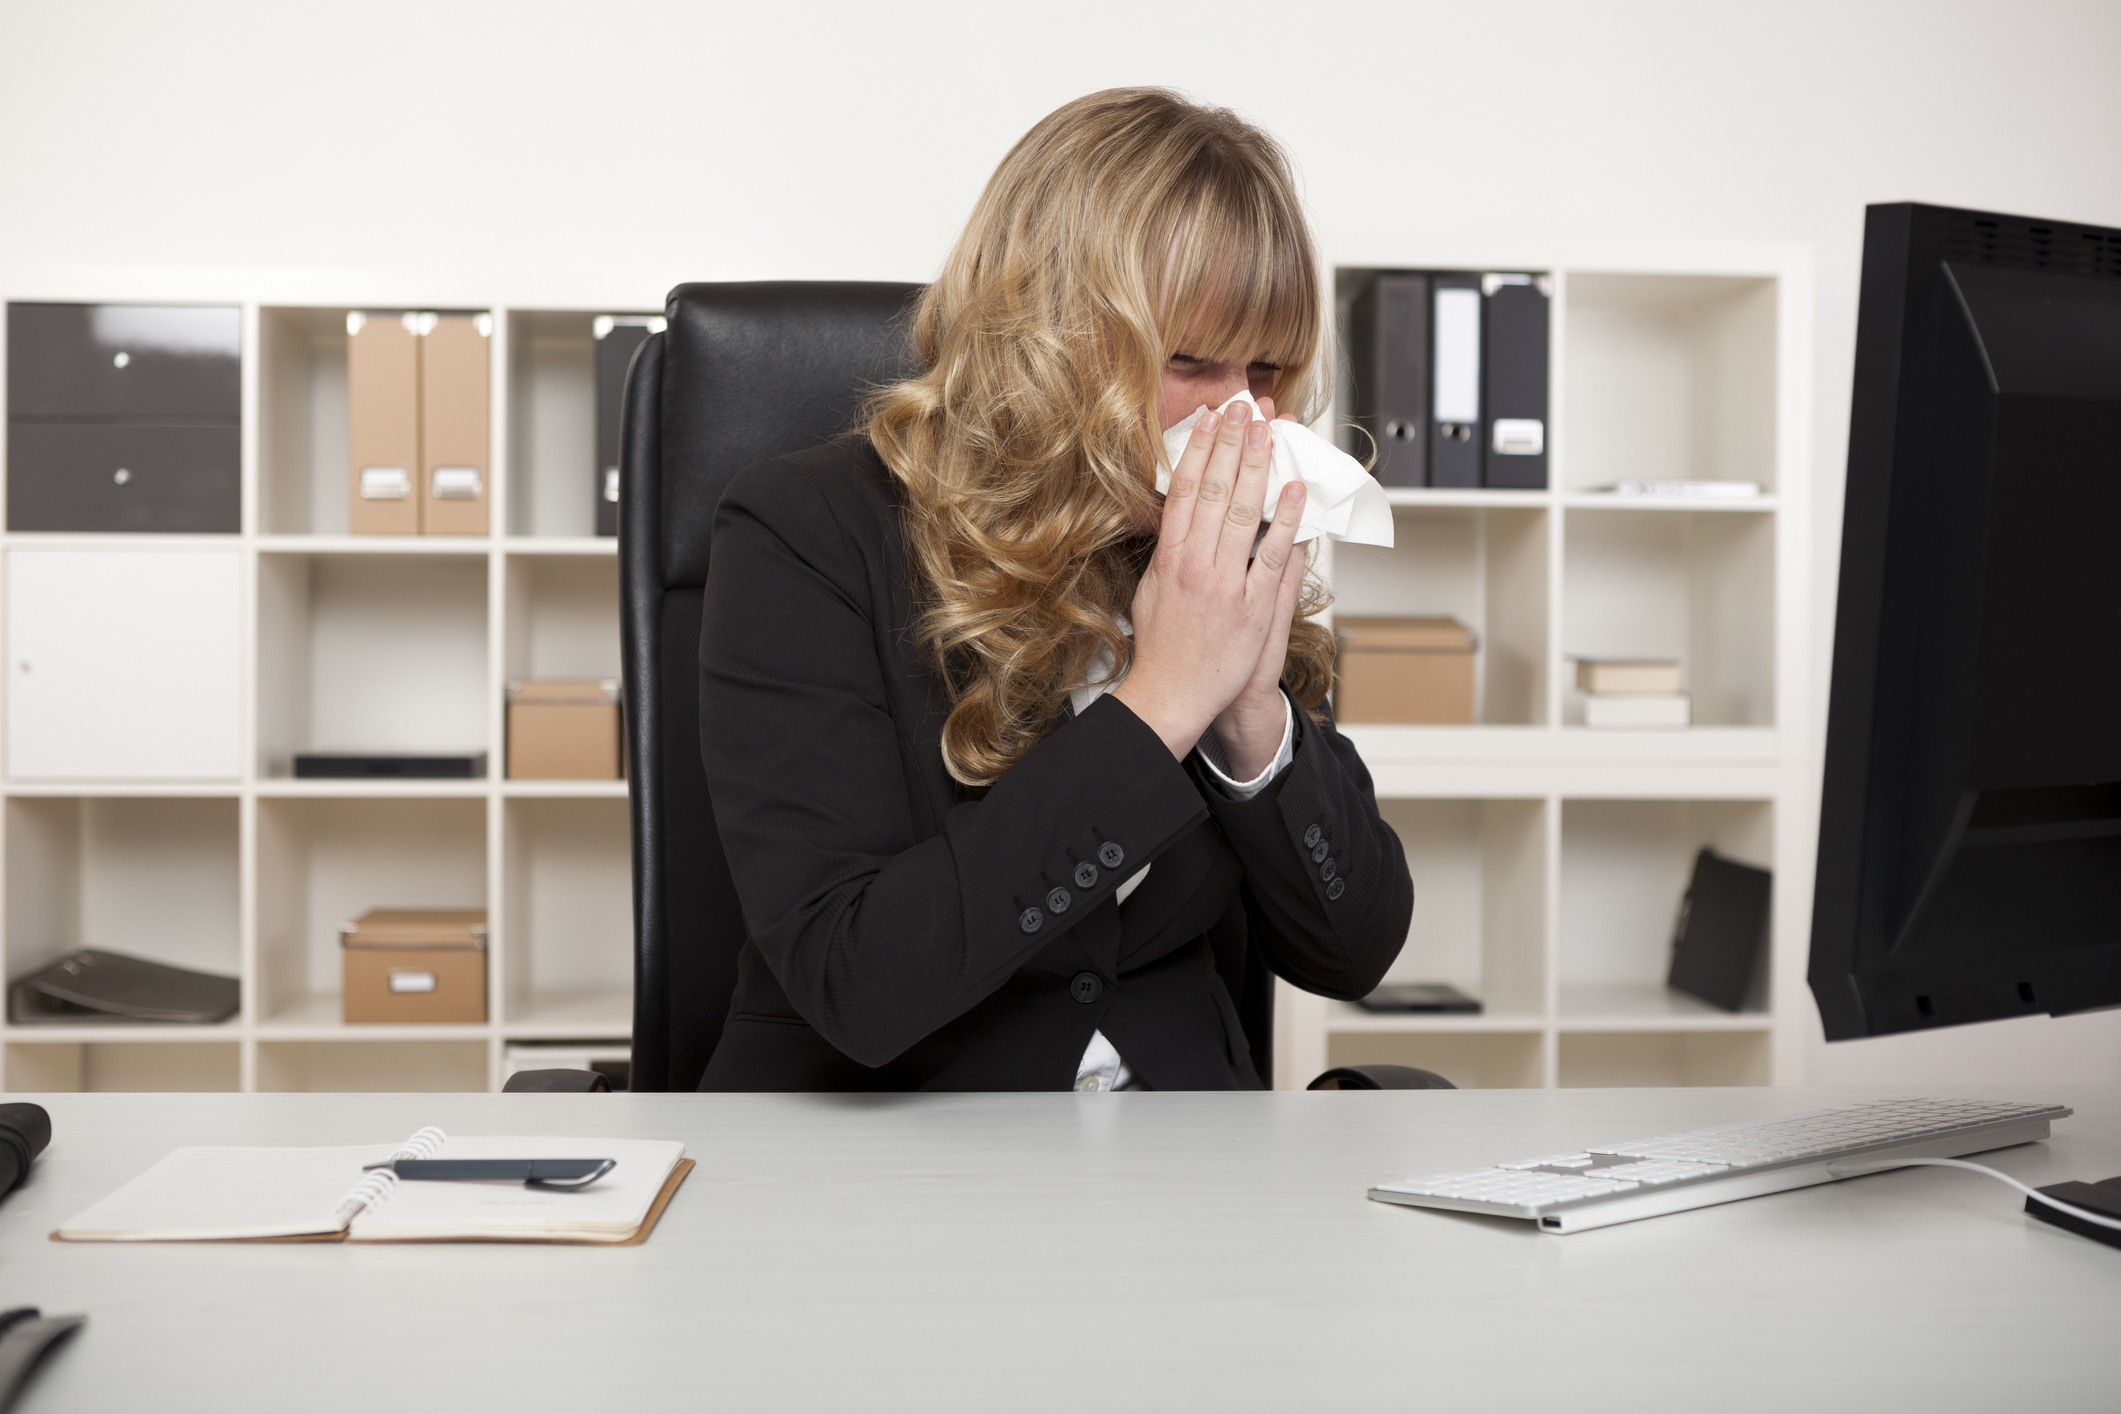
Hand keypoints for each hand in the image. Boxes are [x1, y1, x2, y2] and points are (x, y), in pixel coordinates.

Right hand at [1114, 395, 1306, 772]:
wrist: (1172, 695)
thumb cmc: (1160, 648)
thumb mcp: (1149, 592)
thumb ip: (1166, 554)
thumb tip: (1175, 521)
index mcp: (1168, 558)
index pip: (1185, 491)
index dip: (1201, 450)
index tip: (1213, 421)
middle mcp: (1195, 565)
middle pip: (1215, 491)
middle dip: (1232, 445)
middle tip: (1245, 409)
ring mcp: (1225, 584)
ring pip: (1244, 514)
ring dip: (1259, 468)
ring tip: (1270, 433)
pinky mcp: (1252, 607)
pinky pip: (1273, 556)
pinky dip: (1287, 521)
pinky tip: (1297, 492)